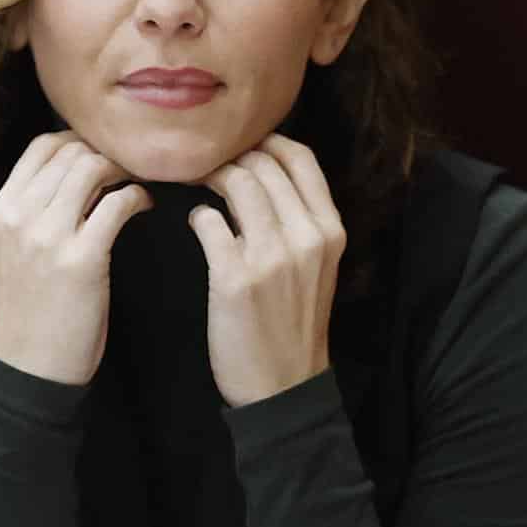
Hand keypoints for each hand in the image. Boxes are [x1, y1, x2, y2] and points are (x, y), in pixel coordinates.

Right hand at [0, 133, 152, 385]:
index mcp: (0, 210)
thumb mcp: (14, 251)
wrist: (30, 368)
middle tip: (130, 167)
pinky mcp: (82, 259)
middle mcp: (19, 216)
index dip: (79, 140)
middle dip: (107, 153)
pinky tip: (144, 205)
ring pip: (93, 169)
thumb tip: (73, 172)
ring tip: (137, 182)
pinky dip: (138, 197)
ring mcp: (48, 237)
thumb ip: (33, 211)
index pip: (41, 146)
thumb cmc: (30, 310)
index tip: (102, 153)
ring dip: (124, 170)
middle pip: (71, 152)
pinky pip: (117, 204)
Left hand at [190, 135, 345, 407]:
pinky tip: (198, 225)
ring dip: (209, 177)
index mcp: (330, 230)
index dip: (267, 140)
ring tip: (196, 184)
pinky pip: (207, 220)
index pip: (301, 157)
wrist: (284, 386)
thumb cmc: (295, 324)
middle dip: (230, 156)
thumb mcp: (319, 267)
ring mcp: (270, 256)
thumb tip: (266, 173)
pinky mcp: (234, 277)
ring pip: (236, 182)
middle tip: (207, 163)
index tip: (243, 146)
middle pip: (263, 164)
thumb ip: (302, 221)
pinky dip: (197, 216)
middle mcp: (306, 236)